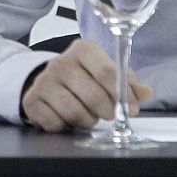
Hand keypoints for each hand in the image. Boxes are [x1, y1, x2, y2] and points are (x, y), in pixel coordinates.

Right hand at [20, 38, 152, 131]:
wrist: (50, 82)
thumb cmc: (85, 77)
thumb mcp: (108, 74)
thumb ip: (129, 83)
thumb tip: (145, 92)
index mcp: (83, 50)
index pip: (108, 72)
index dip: (124, 95)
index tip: (132, 108)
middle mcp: (60, 62)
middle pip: (94, 96)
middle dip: (107, 111)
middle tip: (108, 113)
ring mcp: (43, 81)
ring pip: (76, 112)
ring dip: (88, 120)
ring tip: (88, 114)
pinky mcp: (31, 100)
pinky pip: (56, 123)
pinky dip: (67, 126)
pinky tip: (68, 117)